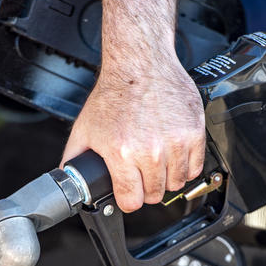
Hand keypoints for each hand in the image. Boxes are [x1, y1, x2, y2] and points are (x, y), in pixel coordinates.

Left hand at [60, 58, 204, 212]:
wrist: (140, 65)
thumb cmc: (115, 94)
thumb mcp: (84, 129)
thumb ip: (75, 159)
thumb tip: (70, 181)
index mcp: (122, 152)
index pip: (132, 200)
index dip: (128, 200)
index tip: (129, 194)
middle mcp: (150, 150)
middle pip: (154, 195)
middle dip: (146, 189)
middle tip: (141, 174)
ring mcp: (175, 142)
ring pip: (176, 183)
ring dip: (167, 178)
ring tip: (157, 163)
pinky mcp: (194, 133)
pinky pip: (195, 167)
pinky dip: (185, 166)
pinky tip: (173, 155)